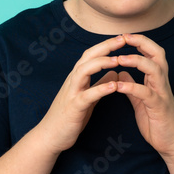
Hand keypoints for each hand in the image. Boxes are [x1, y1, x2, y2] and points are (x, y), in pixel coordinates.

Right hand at [35, 34, 126, 154]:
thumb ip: (99, 83)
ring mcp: (72, 93)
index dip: (107, 45)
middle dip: (106, 47)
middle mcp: (73, 81)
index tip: (122, 38)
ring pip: (84, 71)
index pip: (92, 54)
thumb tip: (114, 72)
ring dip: (101, 63)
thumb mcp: (88, 97)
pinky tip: (114, 86)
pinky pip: (87, 95)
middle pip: (88, 57)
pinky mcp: (74, 107)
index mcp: (78, 77)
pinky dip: (100, 89)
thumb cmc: (69, 116)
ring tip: (118, 59)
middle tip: (123, 39)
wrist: (50, 136)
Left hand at [112, 33, 173, 158]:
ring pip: (154, 69)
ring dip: (136, 61)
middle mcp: (162, 83)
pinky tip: (119, 85)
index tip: (124, 36)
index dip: (140, 42)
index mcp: (157, 80)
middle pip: (157, 54)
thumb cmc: (157, 122)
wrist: (172, 143)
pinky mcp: (159, 108)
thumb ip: (133, 86)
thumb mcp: (142, 101)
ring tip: (119, 59)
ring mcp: (162, 94)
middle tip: (123, 37)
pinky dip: (132, 87)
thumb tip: (122, 72)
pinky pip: (146, 93)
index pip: (152, 52)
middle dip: (141, 43)